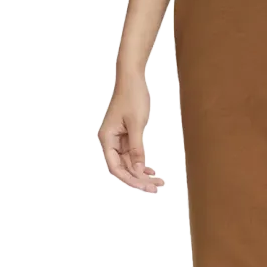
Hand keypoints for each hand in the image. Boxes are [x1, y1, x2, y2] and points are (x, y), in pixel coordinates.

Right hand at [99, 70, 165, 193]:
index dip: (130, 179)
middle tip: (156, 188)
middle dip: (139, 179)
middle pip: (123, 168)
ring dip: (143, 173)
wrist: (133, 78)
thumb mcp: (136, 123)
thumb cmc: (132, 97)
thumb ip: (137, 148)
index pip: (116, 167)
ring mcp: (118, 139)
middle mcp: (110, 141)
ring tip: (160, 182)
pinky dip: (143, 163)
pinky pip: (134, 154)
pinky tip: (152, 172)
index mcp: (106, 138)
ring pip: (130, 163)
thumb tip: (139, 170)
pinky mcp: (127, 136)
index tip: (145, 186)